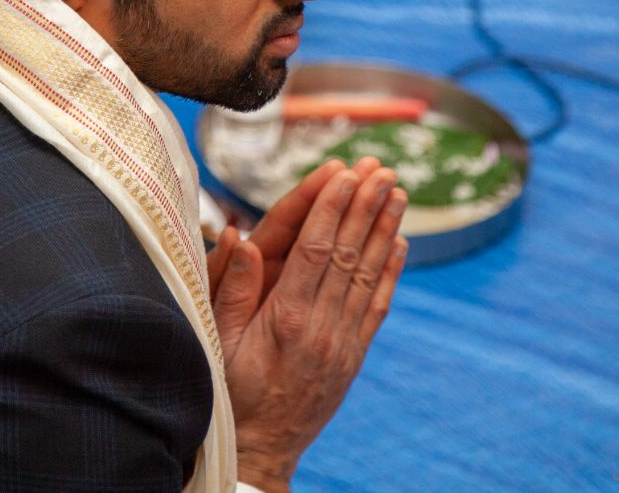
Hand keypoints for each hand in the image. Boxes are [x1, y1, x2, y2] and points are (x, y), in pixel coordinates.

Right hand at [211, 165, 408, 492]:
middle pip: (349, 253)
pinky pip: (377, 305)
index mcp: (285, 317)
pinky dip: (390, 271)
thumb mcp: (219, 341)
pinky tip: (399, 242)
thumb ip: (232, 289)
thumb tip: (240, 237)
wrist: (262, 449)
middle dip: (365, 206)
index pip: (315, 249)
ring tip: (397, 192)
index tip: (345, 172)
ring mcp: (343, 342)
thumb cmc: (232, 392)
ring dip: (384, 229)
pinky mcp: (354, 355)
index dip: (332, 207)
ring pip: (369, 274)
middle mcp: (321, 326)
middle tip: (381, 168)